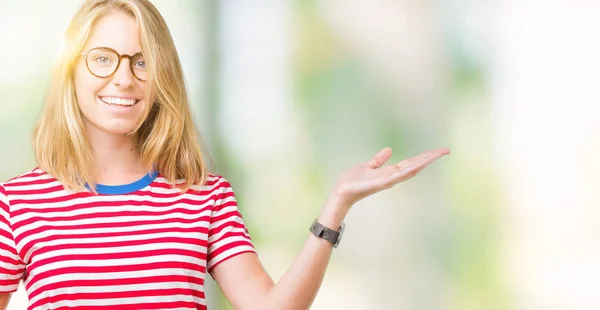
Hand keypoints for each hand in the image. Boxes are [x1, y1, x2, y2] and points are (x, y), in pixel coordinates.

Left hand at [330, 147, 449, 209]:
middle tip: (445, 150)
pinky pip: (399, 174)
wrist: (342, 192)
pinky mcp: (383, 182)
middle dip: (430, 158)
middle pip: (416, 165)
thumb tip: (389, 150)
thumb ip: (378, 160)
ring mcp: (389, 180)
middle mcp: (393, 177)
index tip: (437, 151)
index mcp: (390, 172)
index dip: (425, 157)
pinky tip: (419, 163)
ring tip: (438, 153)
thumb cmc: (352, 181)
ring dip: (425, 161)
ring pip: (412, 169)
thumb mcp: (367, 166)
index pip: (411, 163)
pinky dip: (410, 169)